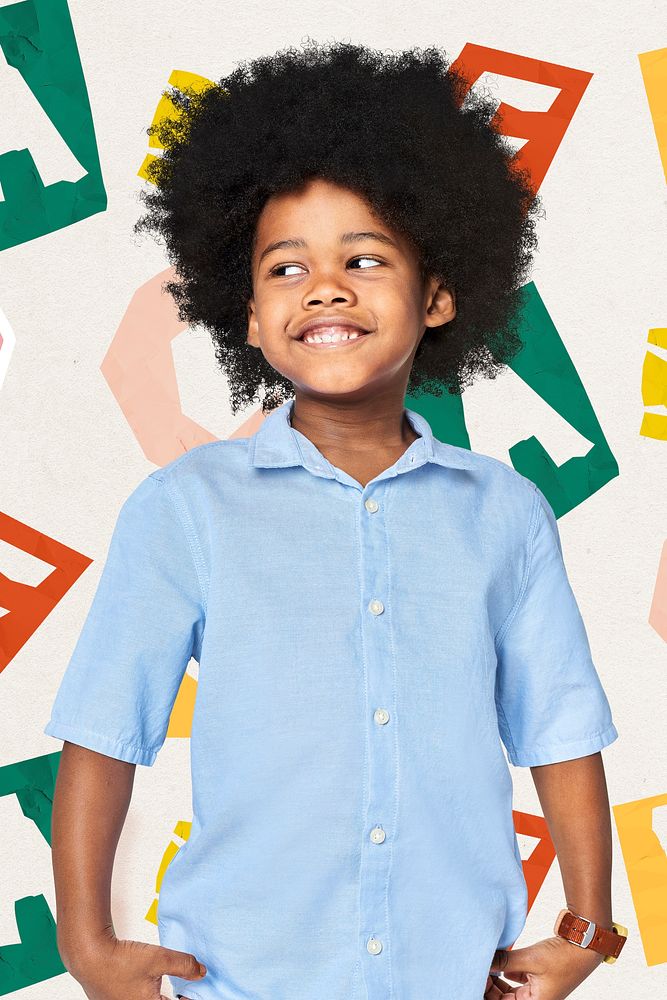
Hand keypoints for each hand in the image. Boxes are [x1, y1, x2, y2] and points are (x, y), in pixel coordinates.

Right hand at [63, 928, 206, 998]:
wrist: (89, 955)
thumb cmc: (119, 960)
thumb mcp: (159, 958)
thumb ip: (183, 965)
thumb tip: (201, 972)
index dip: (189, 997)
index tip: (196, 991)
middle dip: (176, 995)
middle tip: (187, 985)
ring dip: (161, 993)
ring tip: (170, 982)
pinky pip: (139, 998)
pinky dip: (148, 992)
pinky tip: (151, 980)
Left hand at [484, 935, 603, 998]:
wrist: (584, 944)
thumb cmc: (563, 957)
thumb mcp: (530, 958)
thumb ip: (505, 960)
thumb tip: (484, 960)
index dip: (488, 993)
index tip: (476, 978)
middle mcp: (536, 999)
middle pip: (504, 999)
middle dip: (490, 986)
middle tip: (478, 968)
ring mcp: (536, 988)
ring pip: (508, 989)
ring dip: (496, 978)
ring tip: (486, 963)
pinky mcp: (537, 976)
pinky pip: (515, 978)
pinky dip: (506, 970)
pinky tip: (498, 960)